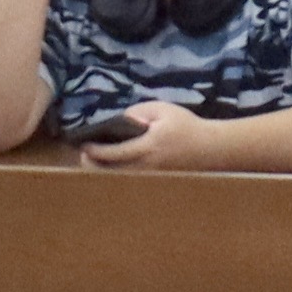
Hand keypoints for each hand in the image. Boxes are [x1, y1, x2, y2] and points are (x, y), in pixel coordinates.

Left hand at [75, 99, 208, 168]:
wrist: (208, 148)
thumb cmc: (185, 125)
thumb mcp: (163, 110)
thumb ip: (139, 111)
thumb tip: (122, 120)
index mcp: (147, 146)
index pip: (114, 153)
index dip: (95, 151)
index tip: (84, 145)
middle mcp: (145, 165)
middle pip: (110, 172)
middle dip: (93, 166)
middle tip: (84, 155)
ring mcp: (148, 177)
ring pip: (117, 179)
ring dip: (102, 171)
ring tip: (93, 160)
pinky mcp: (151, 181)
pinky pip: (127, 180)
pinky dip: (115, 174)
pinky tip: (111, 165)